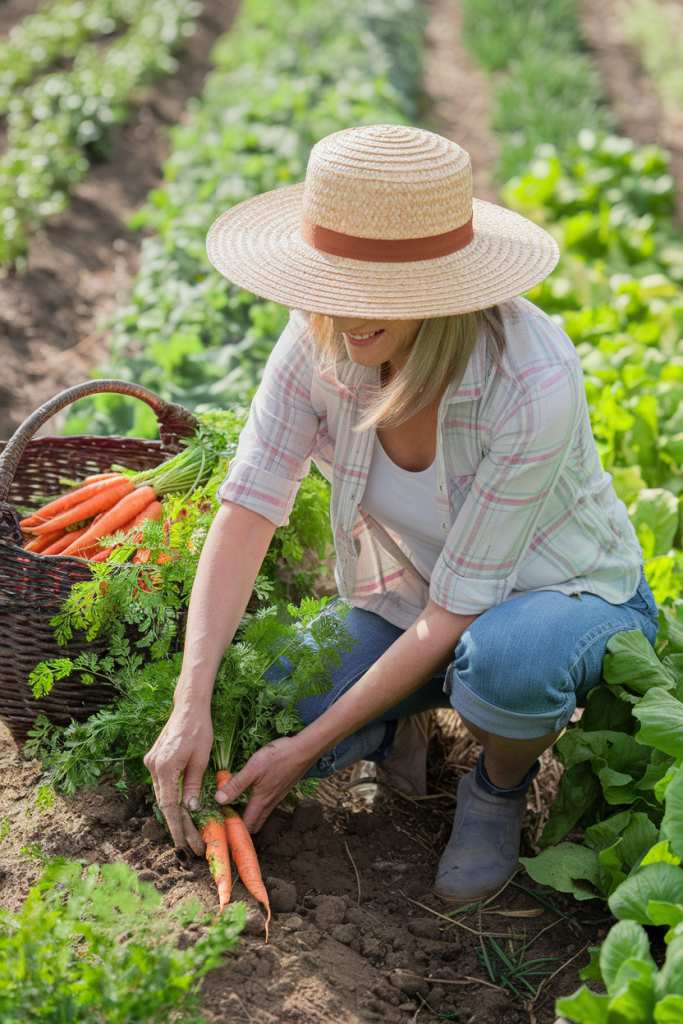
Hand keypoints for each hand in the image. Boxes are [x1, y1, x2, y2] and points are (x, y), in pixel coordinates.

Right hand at [143, 702, 212, 855]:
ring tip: (190, 833)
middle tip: (192, 844)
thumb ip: (194, 784)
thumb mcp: (202, 758)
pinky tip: (182, 810)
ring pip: (163, 795)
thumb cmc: (200, 729)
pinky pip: (162, 784)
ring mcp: (151, 763)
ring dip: (175, 813)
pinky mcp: (154, 759)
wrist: (188, 706)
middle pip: (164, 803)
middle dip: (178, 825)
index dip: (177, 828)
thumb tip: (191, 809)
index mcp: (165, 767)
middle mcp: (153, 767)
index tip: (184, 845)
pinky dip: (171, 798)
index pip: (170, 806)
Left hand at [214, 735, 313, 832]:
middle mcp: (270, 803)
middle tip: (227, 821)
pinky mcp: (282, 789)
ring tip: (236, 810)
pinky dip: (258, 807)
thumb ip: (236, 785)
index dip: (234, 830)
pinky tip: (253, 796)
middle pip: (255, 824)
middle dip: (242, 827)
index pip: (247, 825)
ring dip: (250, 817)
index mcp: (260, 801)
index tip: (221, 826)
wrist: (303, 750)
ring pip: (262, 814)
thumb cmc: (278, 758)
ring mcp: (277, 796)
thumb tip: (218, 800)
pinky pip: (268, 805)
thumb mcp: (252, 769)